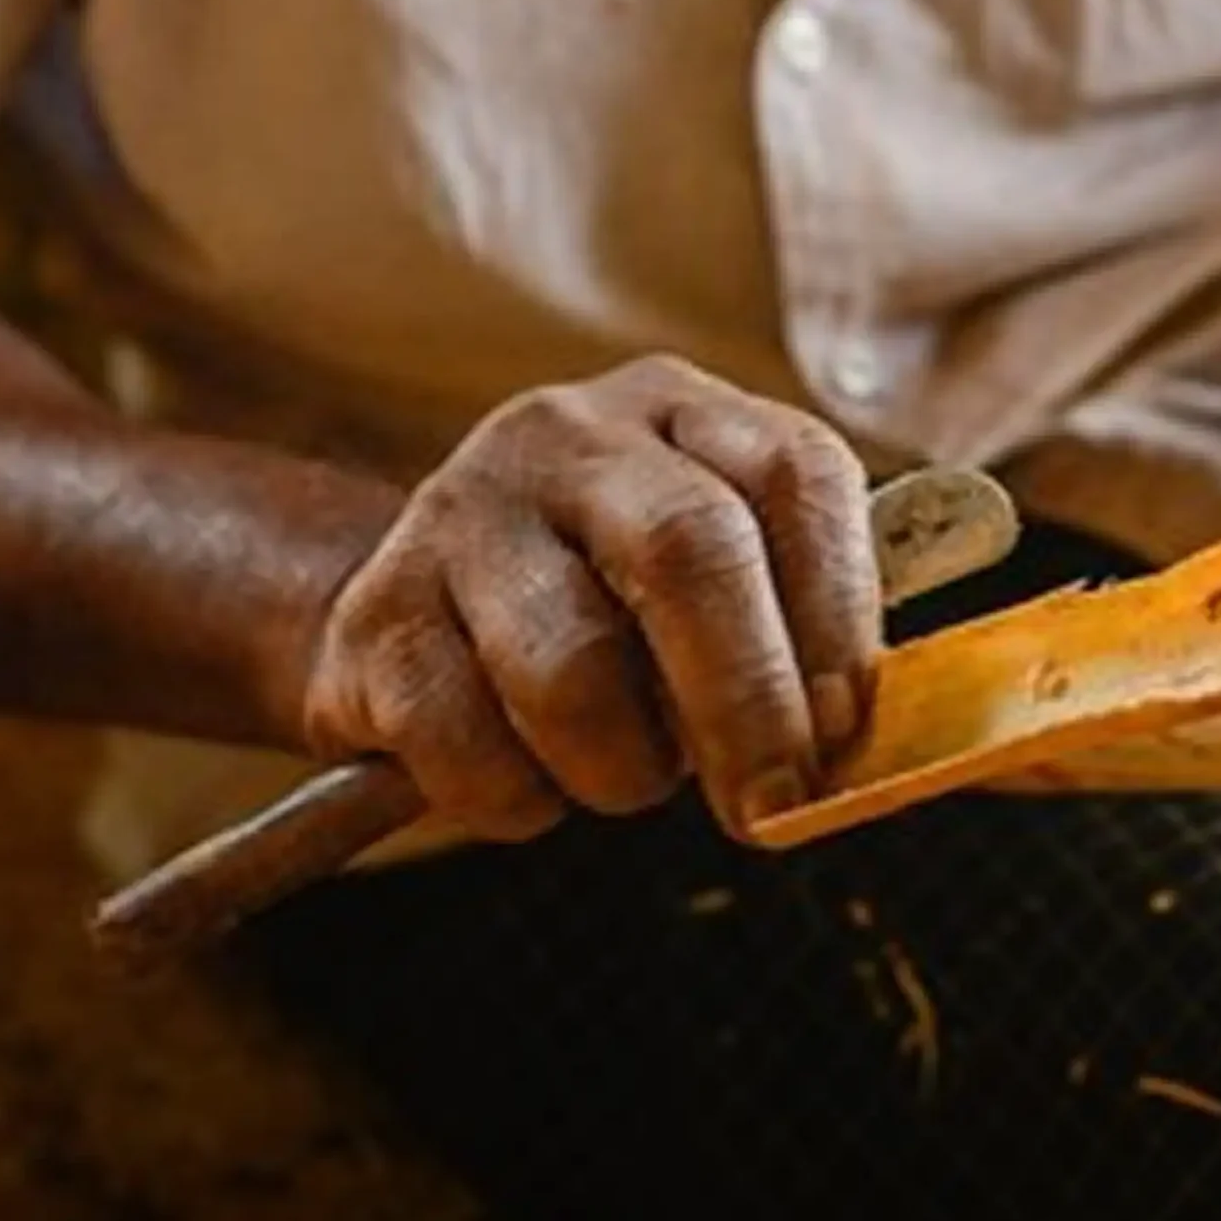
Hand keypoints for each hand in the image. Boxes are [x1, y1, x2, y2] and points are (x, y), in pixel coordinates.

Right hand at [298, 356, 879, 843]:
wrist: (409, 622)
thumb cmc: (608, 621)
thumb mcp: (714, 593)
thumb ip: (794, 642)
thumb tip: (842, 746)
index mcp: (684, 412)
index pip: (796, 476)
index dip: (838, 611)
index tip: (843, 729)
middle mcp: (572, 435)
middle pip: (689, 549)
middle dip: (747, 702)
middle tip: (770, 807)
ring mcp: (463, 511)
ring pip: (572, 667)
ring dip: (622, 765)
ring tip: (624, 772)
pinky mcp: (377, 614)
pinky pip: (467, 744)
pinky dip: (518, 800)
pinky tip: (526, 778)